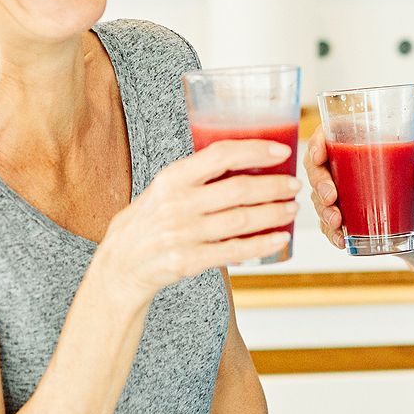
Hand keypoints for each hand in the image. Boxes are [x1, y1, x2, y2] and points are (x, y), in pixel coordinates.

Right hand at [95, 141, 296, 300]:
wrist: (120, 264)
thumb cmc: (149, 221)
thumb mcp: (163, 189)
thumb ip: (196, 176)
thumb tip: (246, 160)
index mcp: (172, 178)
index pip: (220, 155)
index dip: (255, 150)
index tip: (282, 149)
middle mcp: (177, 204)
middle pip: (238, 190)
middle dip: (273, 186)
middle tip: (294, 184)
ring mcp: (183, 234)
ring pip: (241, 220)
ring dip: (273, 213)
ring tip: (291, 208)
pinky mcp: (188, 261)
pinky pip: (234, 251)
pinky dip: (262, 244)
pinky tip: (280, 238)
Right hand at [305, 127, 413, 251]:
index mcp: (363, 150)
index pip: (329, 138)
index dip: (316, 143)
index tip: (319, 155)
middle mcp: (348, 172)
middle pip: (317, 168)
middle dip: (319, 182)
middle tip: (331, 196)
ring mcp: (343, 198)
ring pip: (318, 198)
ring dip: (323, 209)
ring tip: (337, 221)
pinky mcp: (344, 221)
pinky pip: (328, 225)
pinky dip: (331, 233)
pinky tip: (341, 239)